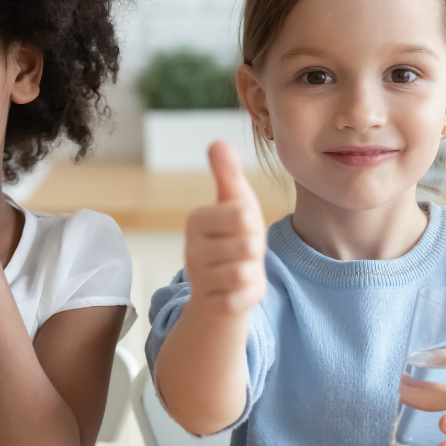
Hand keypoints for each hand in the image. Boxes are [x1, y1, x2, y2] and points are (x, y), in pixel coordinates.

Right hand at [184, 141, 265, 315]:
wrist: (223, 288)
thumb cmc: (232, 237)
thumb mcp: (235, 202)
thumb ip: (227, 174)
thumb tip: (217, 141)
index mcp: (196, 220)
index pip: (243, 214)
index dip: (253, 222)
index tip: (241, 228)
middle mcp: (191, 249)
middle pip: (248, 245)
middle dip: (255, 250)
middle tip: (243, 252)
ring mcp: (199, 278)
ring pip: (246, 272)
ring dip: (253, 272)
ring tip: (241, 269)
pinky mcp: (212, 304)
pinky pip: (243, 297)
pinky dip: (249, 295)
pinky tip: (237, 291)